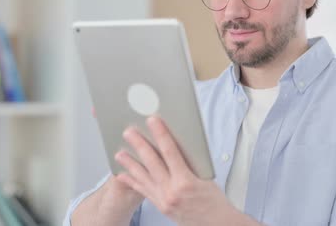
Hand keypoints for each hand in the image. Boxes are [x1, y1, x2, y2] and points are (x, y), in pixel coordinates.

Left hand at [114, 116, 241, 225]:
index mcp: (186, 181)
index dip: (160, 134)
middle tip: (129, 132)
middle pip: (152, 162)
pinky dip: (132, 181)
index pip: (170, 152)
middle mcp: (172, 191)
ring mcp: (163, 200)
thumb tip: (175, 144)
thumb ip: (190, 162)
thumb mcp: (205, 178)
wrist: (215, 224)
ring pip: (143, 177)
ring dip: (130, 163)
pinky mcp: (160, 205)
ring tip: (120, 153)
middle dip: (139, 145)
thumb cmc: (214, 202)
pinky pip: (142, 191)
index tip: (152, 121)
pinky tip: (123, 174)